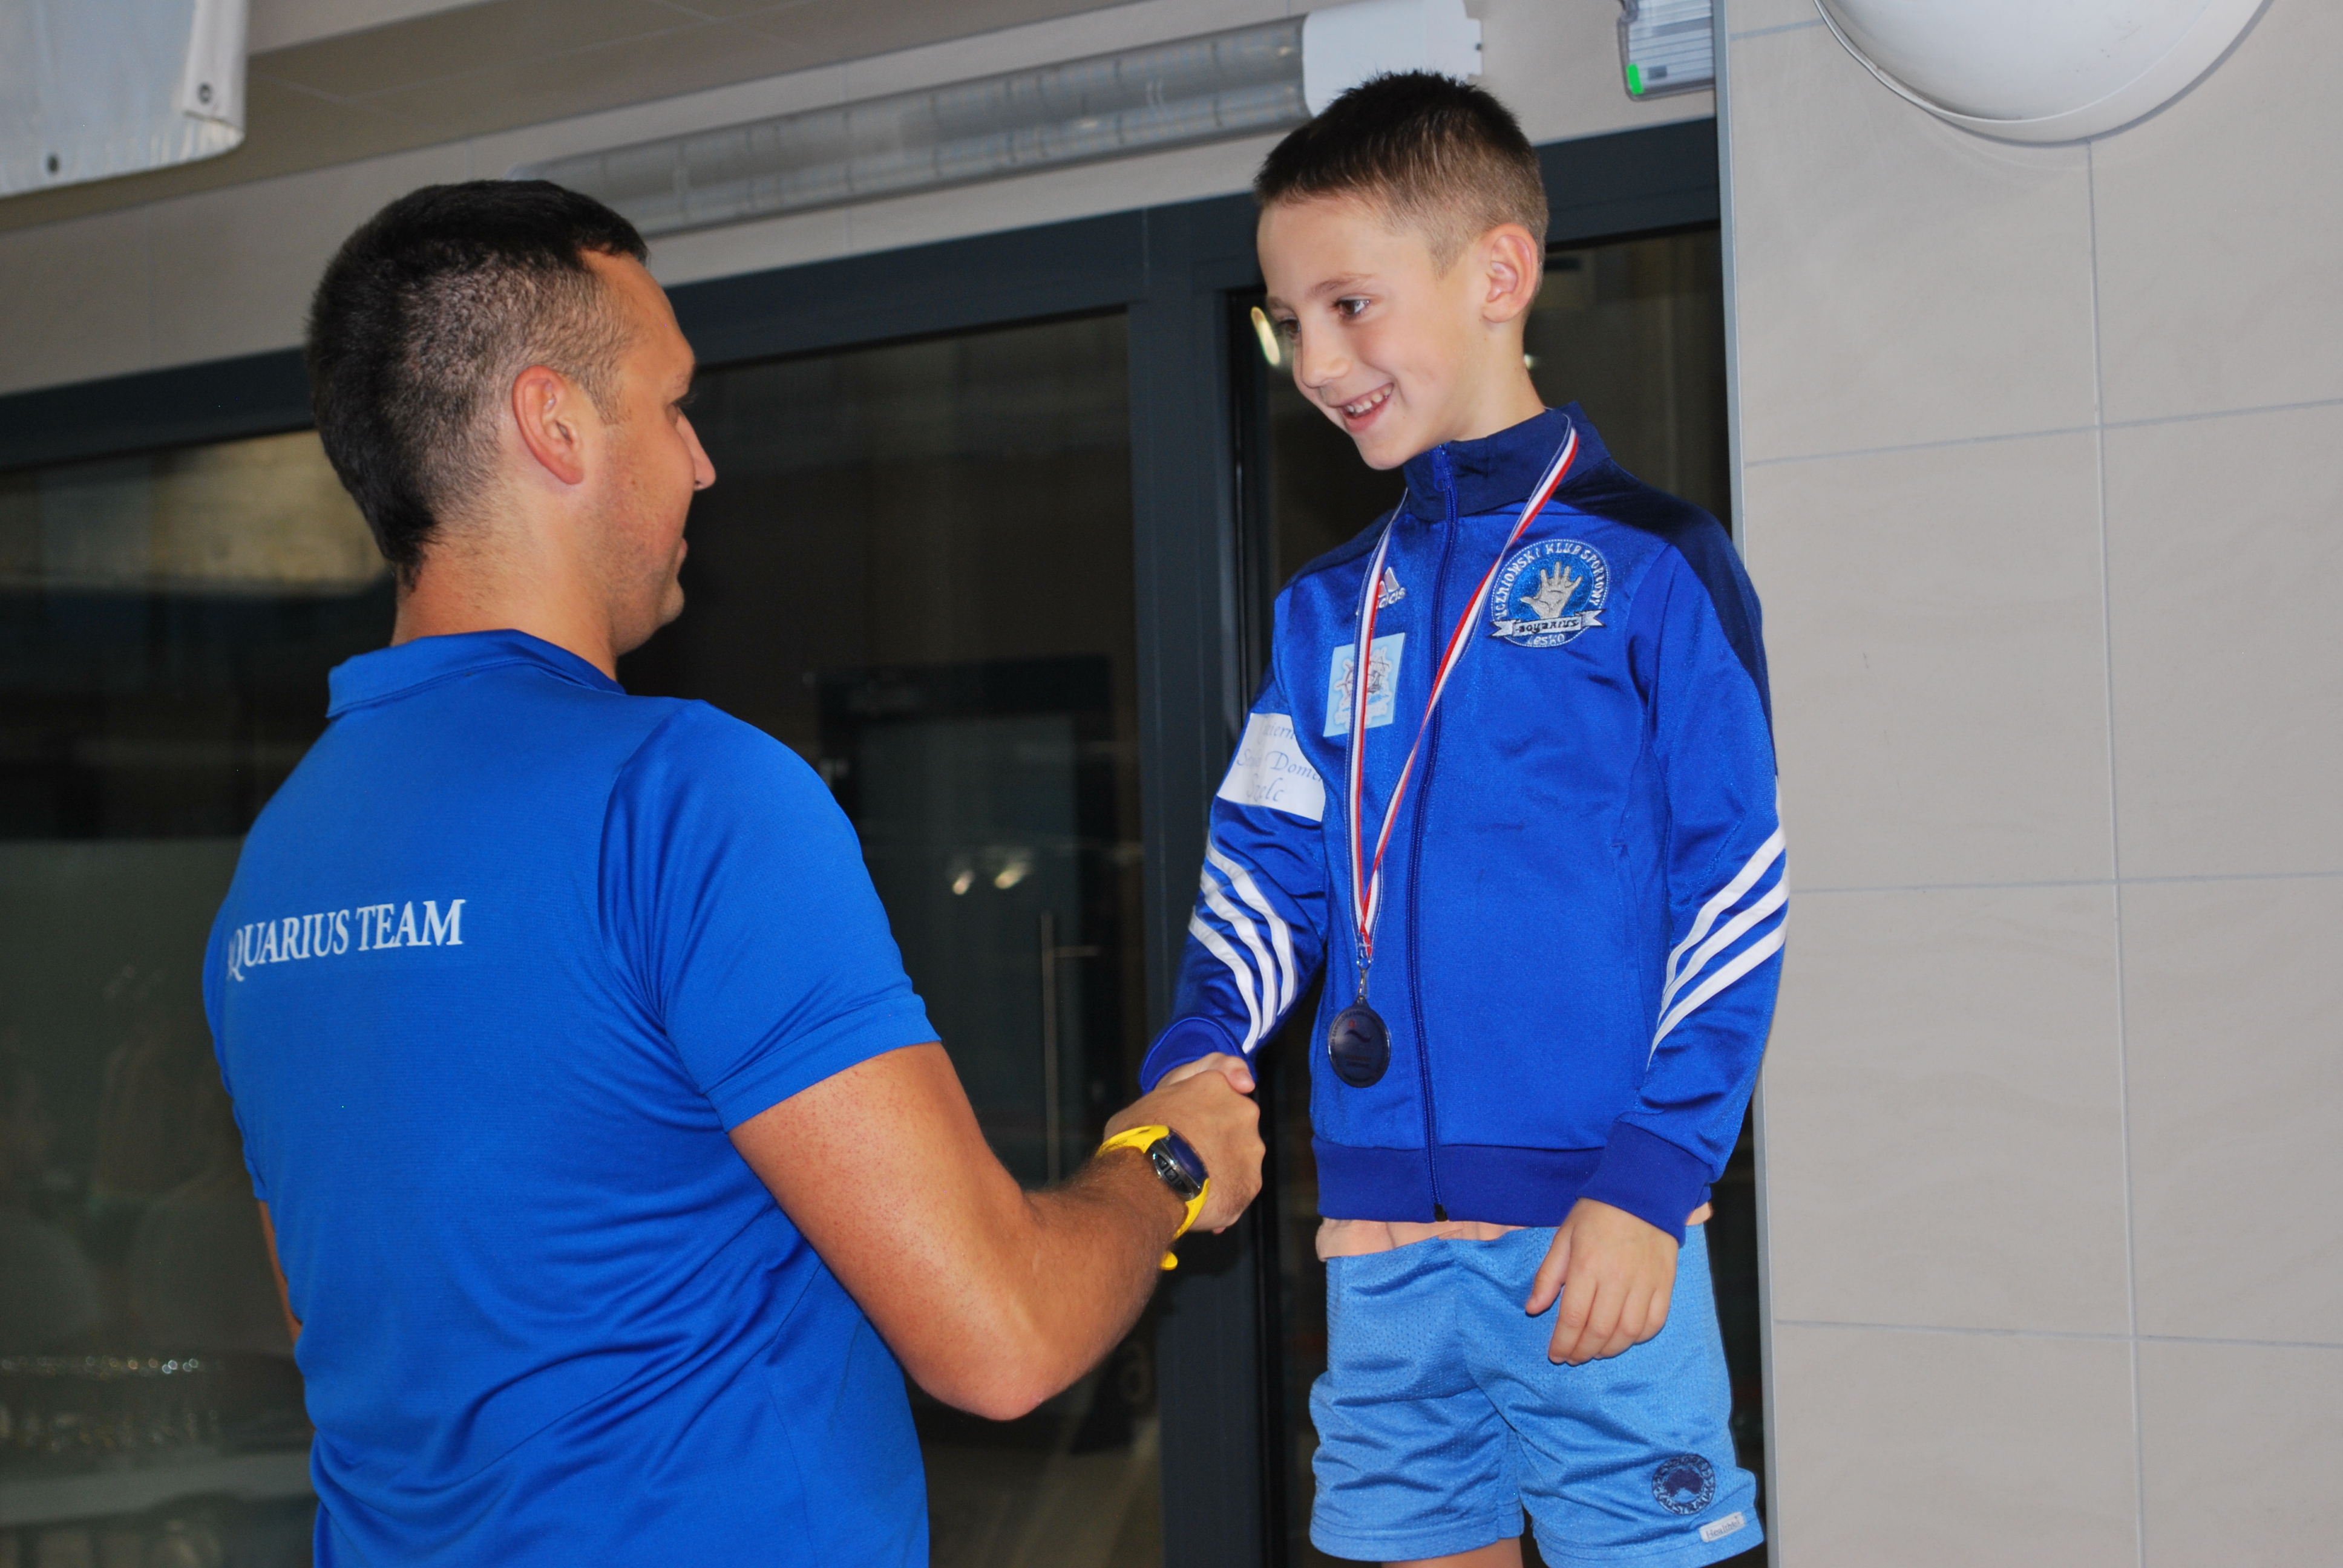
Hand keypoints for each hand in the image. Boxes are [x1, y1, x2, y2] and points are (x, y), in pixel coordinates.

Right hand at [1104, 1057, 1261, 1232]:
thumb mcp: (1149, 1100)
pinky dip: (1225, 1191)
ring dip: (1222, 1164)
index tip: (1192, 1124)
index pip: (1220, 1087)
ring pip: (1240, 1155)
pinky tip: (1201, 1197)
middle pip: (1233, 1122)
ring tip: (1192, 1179)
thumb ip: (1177, 1098)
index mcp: (1214, 1083)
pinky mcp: (1252, 1180)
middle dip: (1217, 1137)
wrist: (1149, 1183)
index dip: (1204, 1108)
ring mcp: (1250, 1146)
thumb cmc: (1139, 1139)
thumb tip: (1192, 1108)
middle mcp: (1241, 1109)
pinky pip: (1239, 1185)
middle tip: (1189, 1154)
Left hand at [1525, 1198, 1676, 1364]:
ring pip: (1628, 1332)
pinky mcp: (1665, 1283)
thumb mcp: (1564, 1237)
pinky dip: (1639, 1337)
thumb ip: (1548, 1276)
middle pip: (1600, 1331)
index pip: (1573, 1317)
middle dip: (1583, 1351)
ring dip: (1609, 1350)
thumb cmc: (1596, 1214)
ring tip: (1595, 1351)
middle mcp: (1617, 1278)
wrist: (1642, 1191)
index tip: (1555, 1354)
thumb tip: (1533, 1309)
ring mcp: (1645, 1282)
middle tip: (1573, 1357)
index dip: (1563, 1342)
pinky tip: (1624, 1338)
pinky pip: (1654, 1322)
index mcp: (1587, 1265)